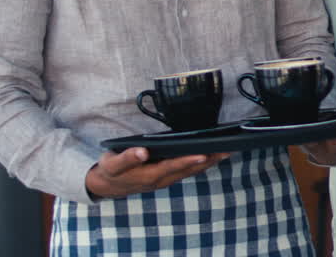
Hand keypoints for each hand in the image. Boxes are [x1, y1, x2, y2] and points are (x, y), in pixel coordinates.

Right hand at [85, 148, 228, 199]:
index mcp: (149, 175)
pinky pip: (189, 170)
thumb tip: (141, 151)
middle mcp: (162, 179)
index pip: (172, 167)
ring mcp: (166, 179)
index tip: (203, 154)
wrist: (108, 186)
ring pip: (192, 171)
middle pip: (189, 169)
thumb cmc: (111, 171)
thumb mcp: (112, 164)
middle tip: (227, 149)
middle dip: (208, 160)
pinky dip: (202, 163)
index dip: (187, 161)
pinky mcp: (168, 176)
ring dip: (209, 162)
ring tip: (227, 150)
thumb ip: (126, 158)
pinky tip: (213, 155)